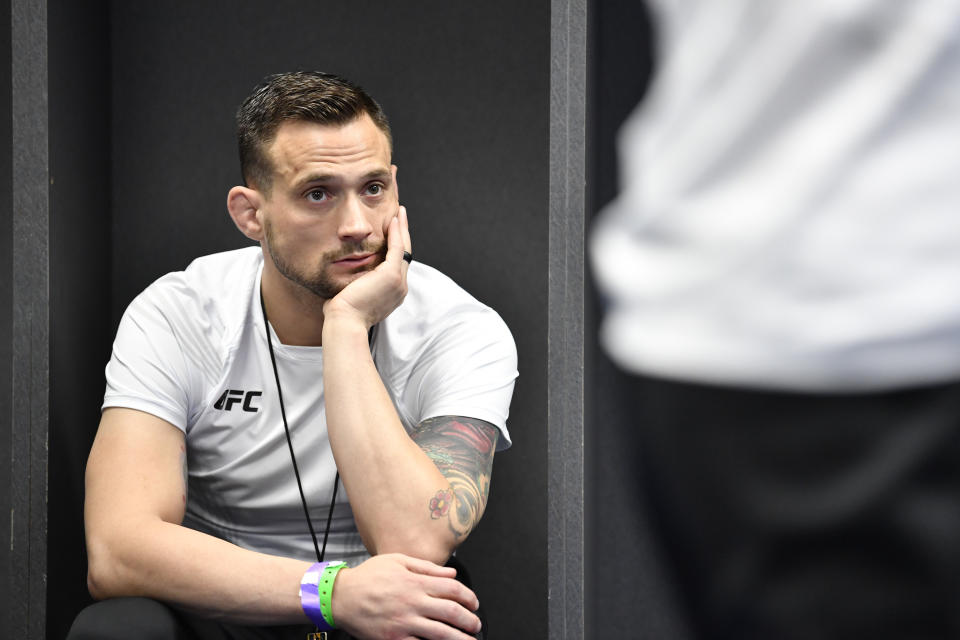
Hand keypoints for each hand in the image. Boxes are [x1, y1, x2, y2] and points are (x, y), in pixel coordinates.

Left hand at [323, 205, 412, 328]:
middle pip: (405, 254)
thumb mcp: (351, 296)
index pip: (397, 264)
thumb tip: (344, 281)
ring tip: (400, 212)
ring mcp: (398, 282)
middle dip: (403, 233)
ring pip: (404, 248)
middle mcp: (400, 288)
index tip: (392, 232)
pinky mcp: (391, 275)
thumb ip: (354, 285)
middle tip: (401, 216)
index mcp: (392, 293)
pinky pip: (397, 248)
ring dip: (402, 228)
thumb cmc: (341, 314)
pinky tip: (394, 219)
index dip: (396, 246)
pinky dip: (397, 232)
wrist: (344, 322)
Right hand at [331, 553, 481, 639]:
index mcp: (415, 582)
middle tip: (476, 624)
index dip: (469, 597)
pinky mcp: (394, 639)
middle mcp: (413, 603)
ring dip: (460, 638)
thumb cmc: (368, 576)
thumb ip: (427, 567)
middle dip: (470, 620)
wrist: (340, 597)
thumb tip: (452, 572)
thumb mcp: (398, 561)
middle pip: (452, 613)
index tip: (474, 603)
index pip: (453, 589)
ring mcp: (404, 623)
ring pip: (441, 634)